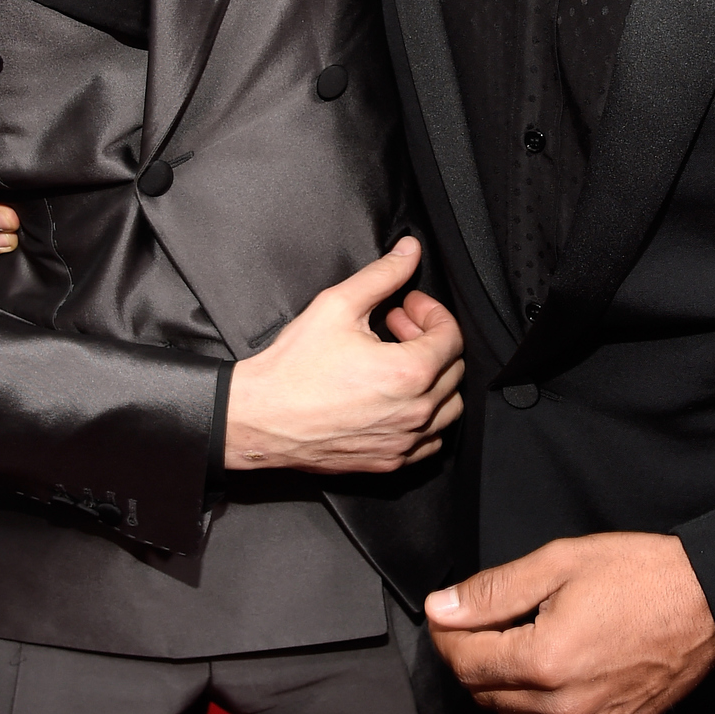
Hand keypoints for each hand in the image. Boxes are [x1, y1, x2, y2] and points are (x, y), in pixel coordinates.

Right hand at [225, 238, 463, 474]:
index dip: (433, 312)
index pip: (452, 337)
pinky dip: (423, 416)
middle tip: (398, 325)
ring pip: (448, 408)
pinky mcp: (388, 462)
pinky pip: (429, 440)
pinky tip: (396, 397)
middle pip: (453, 370)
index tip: (409, 305)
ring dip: (433, 379)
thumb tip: (409, 251)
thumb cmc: (293, 368)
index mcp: (408, 373)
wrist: (261, 418)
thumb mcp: (337, 305)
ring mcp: (403, 442)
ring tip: (399, 360)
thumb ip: (382, 275)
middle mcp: (414, 413)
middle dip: (430, 339)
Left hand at [425, 532, 714, 713]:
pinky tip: (538, 689)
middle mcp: (563, 704)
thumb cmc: (639, 574)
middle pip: (483, 694)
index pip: (466, 662)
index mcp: (545, 659)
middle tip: (481, 622)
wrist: (707, 602)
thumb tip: (441, 608)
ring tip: (512, 649)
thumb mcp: (559, 562)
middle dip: (470, 657)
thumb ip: (494, 591)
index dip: (447, 634)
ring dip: (498, 690)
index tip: (449, 612)